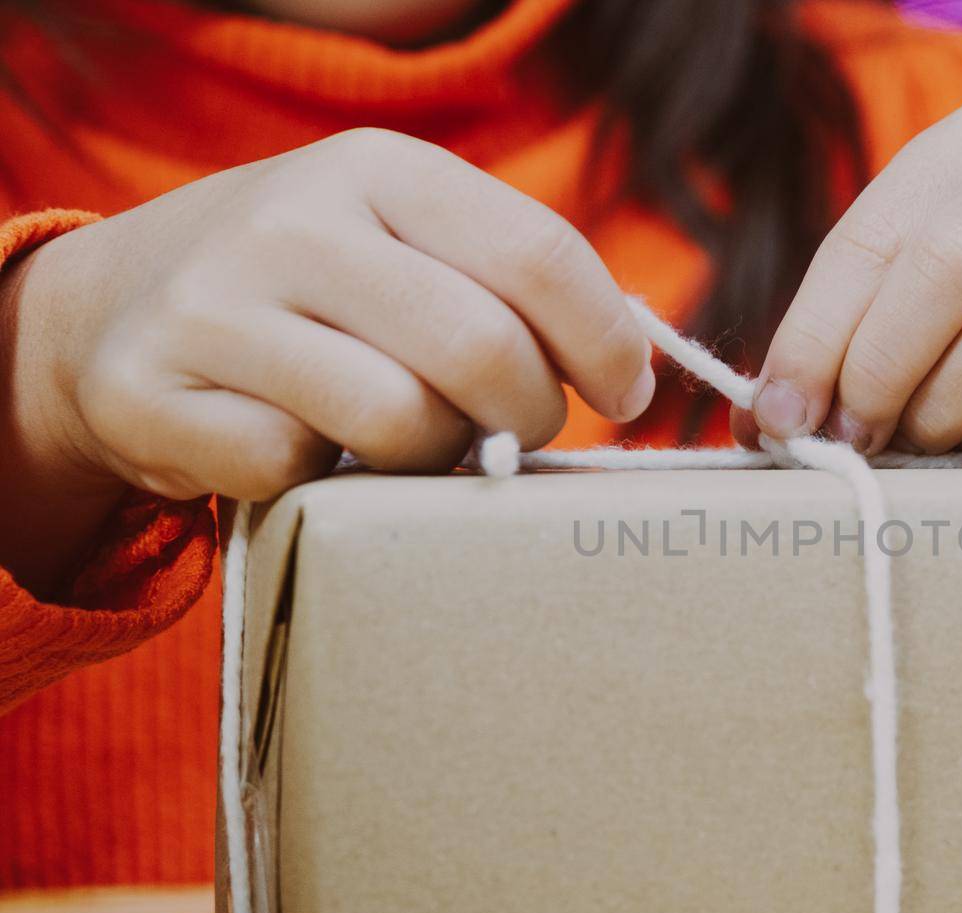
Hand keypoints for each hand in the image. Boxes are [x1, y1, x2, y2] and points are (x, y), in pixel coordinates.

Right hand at [9, 128, 652, 503]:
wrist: (115, 309)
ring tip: (416, 441)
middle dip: (529, 416)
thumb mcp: (402, 241)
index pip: (539, 255)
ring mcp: (213, 306)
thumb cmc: (310, 289)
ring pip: (399, 421)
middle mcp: (293, 222)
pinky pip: (298, 470)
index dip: (605, 344)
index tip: (626, 395)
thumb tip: (633, 365)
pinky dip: (326, 483)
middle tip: (516, 433)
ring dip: (433, 457)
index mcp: (379, 168)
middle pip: (481, 350)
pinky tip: (310, 450)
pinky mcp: (153, 394)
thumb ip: (508, 281)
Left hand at [734, 103, 961, 497]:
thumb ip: (852, 341)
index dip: (812, 334)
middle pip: (944, 266)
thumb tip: (762, 420)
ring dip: (942, 408)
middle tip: (844, 442)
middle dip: (874, 368)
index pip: (874, 233)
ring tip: (913, 451)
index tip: (777, 418)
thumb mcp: (930, 314)